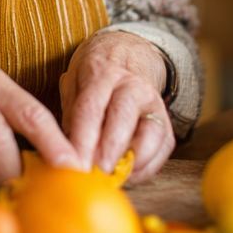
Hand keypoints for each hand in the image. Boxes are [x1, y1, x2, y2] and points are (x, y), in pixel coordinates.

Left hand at [59, 32, 173, 184]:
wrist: (126, 54)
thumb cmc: (92, 76)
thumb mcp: (73, 84)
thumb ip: (70, 117)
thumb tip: (66, 156)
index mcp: (101, 73)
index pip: (90, 109)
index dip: (82, 141)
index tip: (74, 166)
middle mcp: (131, 84)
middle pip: (122, 119)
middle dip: (107, 152)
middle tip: (94, 175)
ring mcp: (152, 101)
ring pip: (150, 133)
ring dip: (132, 161)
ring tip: (113, 177)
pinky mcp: (165, 119)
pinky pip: (163, 146)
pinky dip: (147, 166)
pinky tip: (129, 175)